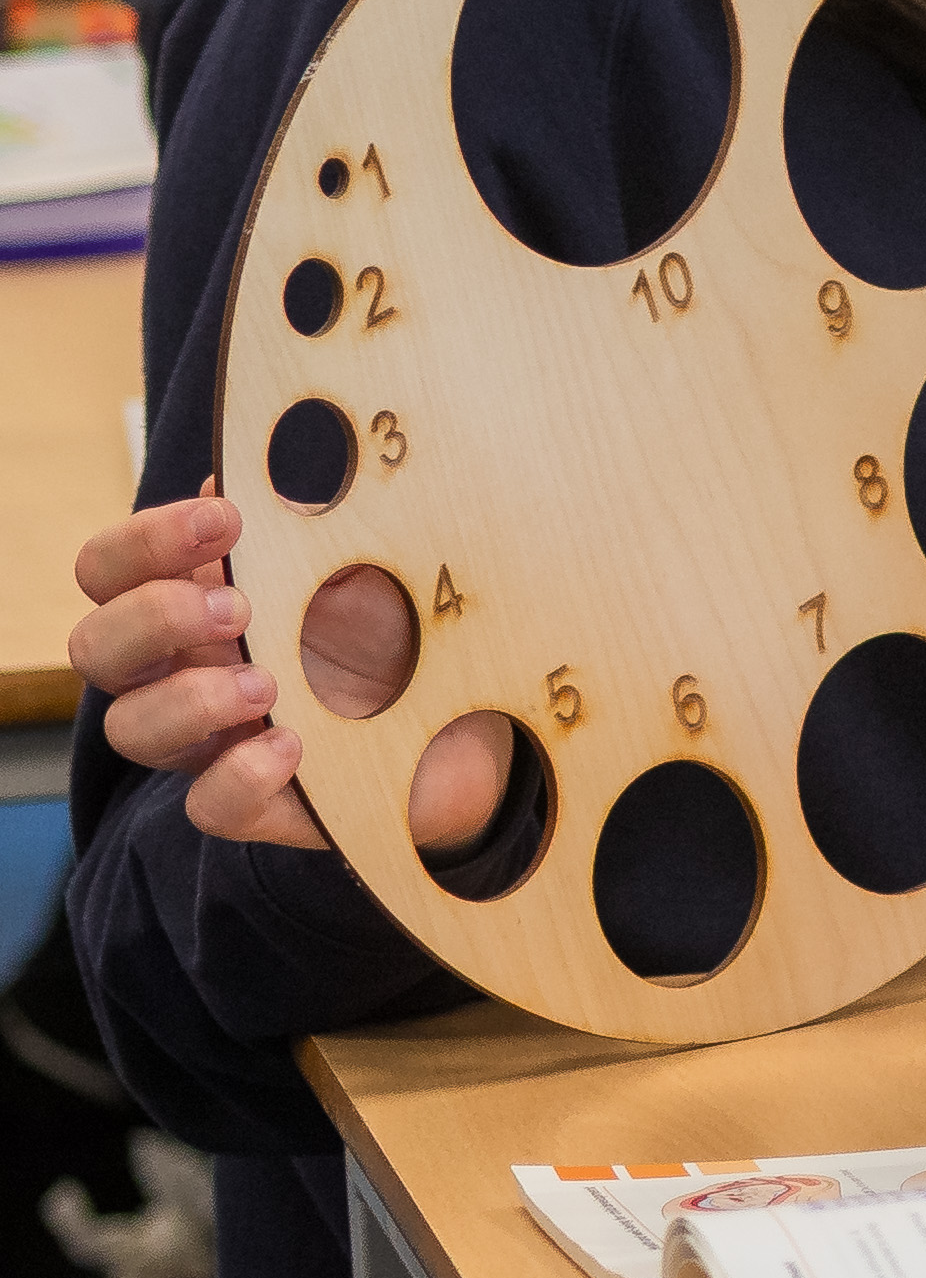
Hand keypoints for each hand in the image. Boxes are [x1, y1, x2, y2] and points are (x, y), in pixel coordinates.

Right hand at [72, 490, 510, 852]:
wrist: (479, 717)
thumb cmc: (402, 629)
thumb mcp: (367, 561)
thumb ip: (306, 521)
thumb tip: (244, 471)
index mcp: (193, 602)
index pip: (109, 570)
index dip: (143, 541)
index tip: (226, 517)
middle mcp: (184, 672)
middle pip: (94, 649)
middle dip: (153, 617)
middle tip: (238, 606)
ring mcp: (214, 741)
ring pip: (130, 730)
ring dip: (188, 699)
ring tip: (268, 683)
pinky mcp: (262, 803)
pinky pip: (208, 807)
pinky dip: (238, 776)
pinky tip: (296, 745)